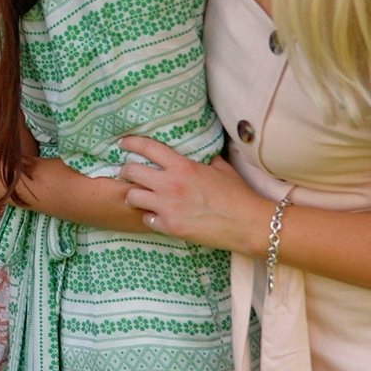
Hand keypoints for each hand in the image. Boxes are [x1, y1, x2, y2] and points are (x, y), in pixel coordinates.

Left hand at [119, 136, 265, 251]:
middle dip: (126, 171)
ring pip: (131, 196)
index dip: (131, 143)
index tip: (123, 143)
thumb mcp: (222, 168)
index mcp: (183, 166)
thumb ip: (205, 159)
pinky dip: (150, 217)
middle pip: (131, 172)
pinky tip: (157, 216)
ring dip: (133, 195)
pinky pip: (146, 219)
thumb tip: (201, 153)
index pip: (148, 148)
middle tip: (127, 174)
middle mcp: (170, 184)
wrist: (247, 223)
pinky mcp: (169, 227)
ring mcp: (167, 207)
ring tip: (138, 196)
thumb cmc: (238, 195)